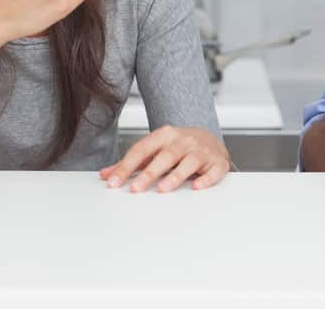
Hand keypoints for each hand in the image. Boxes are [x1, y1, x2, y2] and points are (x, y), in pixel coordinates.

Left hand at [99, 126, 229, 192]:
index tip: (113, 182)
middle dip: (150, 172)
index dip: (126, 166)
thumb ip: (131, 162)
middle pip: (166, 155)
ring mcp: (202, 151)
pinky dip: (206, 180)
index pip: (142, 149)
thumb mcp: (154, 149)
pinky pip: (213, 171)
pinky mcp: (218, 162)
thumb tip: (106, 174)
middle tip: (135, 188)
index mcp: (165, 135)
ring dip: (176, 176)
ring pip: (189, 161)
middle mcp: (184, 140)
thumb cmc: (178, 146)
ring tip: (163, 189)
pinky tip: (196, 187)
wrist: (210, 139)